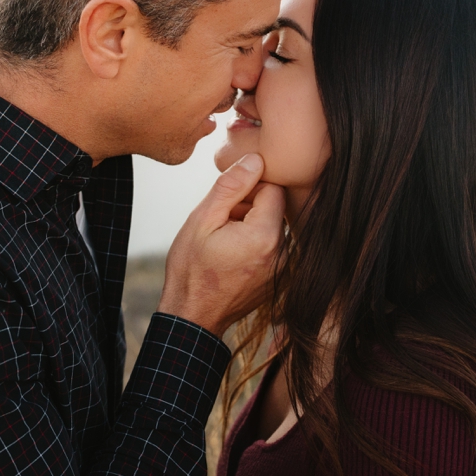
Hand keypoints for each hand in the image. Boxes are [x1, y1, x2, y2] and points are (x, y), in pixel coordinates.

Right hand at [157, 154, 284, 336]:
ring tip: (224, 241)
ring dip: (251, 225)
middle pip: (274, 206)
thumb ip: (232, 186)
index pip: (272, 187)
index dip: (247, 188)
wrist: (192, 316)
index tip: (226, 203)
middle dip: (249, 206)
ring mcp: (283, 269)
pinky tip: (233, 255)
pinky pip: (273, 246)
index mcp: (265, 236)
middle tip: (221, 223)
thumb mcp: (202, 220)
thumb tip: (256, 159)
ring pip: (273, 225)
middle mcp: (283, 253)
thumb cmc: (191, 269)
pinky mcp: (280, 279)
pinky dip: (255, 243)